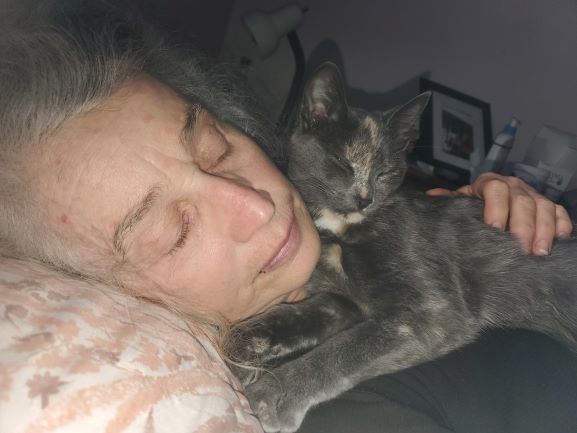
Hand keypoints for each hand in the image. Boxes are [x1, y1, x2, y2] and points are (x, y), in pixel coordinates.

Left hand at [427, 173, 572, 254]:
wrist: (491, 199)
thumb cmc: (474, 205)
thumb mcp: (461, 202)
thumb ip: (449, 201)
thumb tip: (431, 197)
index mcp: (489, 183)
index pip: (495, 189)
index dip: (496, 207)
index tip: (494, 229)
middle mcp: (514, 185)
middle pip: (523, 201)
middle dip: (523, 226)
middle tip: (521, 249)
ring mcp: (533, 194)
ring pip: (544, 207)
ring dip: (545, 229)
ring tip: (540, 252)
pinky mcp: (548, 204)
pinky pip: (560, 211)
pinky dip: (562, 225)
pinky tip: (560, 241)